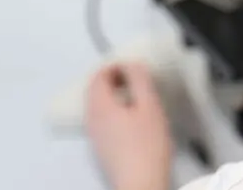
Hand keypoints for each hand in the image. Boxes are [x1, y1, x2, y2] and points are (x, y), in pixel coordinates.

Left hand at [86, 63, 172, 189]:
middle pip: (94, 90)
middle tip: (132, 78)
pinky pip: (102, 120)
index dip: (114, 66)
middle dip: (111, 79)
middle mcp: (92, 119)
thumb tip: (132, 65)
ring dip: (112, 95)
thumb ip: (140, 80)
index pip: (98, 76)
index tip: (131, 67)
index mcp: (100, 106)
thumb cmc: (146, 147)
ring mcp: (95, 135)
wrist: (140, 183)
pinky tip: (132, 118)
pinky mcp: (102, 147)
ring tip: (135, 96)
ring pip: (97, 105)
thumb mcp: (149, 105)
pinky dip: (113, 110)